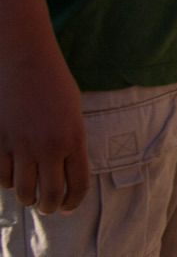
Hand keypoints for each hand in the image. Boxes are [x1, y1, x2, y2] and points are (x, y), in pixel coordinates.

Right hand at [0, 45, 88, 216]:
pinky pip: (2, 177)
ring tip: (31, 197)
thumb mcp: (73, 112)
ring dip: (27, 198)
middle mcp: (48, 147)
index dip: (73, 201)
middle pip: (49, 195)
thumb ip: (71, 141)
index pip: (77, 184)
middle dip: (49, 206)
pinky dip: (7, 182)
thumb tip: (65, 171)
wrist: (25, 60)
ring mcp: (21, 146)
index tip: (68, 207)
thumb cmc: (54, 83)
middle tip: (48, 207)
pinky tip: (13, 178)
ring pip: (23, 190)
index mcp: (73, 138)